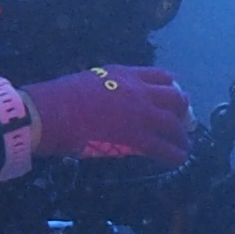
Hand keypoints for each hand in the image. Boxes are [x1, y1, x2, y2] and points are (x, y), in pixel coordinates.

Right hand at [23, 64, 190, 165]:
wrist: (50, 112)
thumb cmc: (58, 99)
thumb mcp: (89, 81)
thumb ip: (106, 88)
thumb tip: (109, 101)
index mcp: (124, 74)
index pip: (159, 75)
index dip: (171, 86)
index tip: (174, 93)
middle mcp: (138, 90)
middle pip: (174, 97)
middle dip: (182, 109)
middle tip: (183, 120)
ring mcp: (140, 113)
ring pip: (174, 123)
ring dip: (182, 135)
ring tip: (184, 144)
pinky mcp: (137, 137)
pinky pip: (165, 147)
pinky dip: (175, 154)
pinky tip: (179, 159)